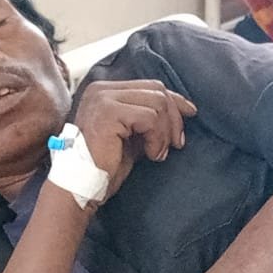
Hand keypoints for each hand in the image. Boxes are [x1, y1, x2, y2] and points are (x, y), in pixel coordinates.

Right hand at [72, 80, 196, 199]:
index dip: (174, 100)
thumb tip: (181, 110)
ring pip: (157, 103)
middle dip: (174, 118)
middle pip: (157, 90)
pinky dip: (157, 138)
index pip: (150, 86)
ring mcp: (103, 98)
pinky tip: (151, 155)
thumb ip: (149, 121)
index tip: (190, 114)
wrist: (82, 186)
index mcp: (105, 91)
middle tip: (177, 143)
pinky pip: (149, 118)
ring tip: (159, 153)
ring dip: (165, 132)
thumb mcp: (132, 137)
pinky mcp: (109, 112)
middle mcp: (101, 89)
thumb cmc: (105, 166)